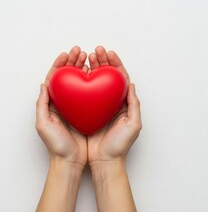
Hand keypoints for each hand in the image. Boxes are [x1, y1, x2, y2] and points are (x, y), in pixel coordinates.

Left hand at [35, 46, 87, 169]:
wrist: (70, 161)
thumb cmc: (57, 145)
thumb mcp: (43, 125)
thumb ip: (42, 104)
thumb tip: (43, 85)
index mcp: (52, 104)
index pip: (54, 79)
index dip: (60, 65)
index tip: (66, 54)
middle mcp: (64, 103)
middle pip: (68, 77)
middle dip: (72, 62)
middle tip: (80, 52)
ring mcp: (76, 107)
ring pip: (79, 83)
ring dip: (83, 69)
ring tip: (89, 58)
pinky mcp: (87, 112)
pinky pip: (90, 94)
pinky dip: (92, 83)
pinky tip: (97, 76)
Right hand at [87, 46, 141, 164]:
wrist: (104, 161)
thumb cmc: (119, 145)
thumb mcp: (133, 125)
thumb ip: (134, 104)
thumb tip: (131, 84)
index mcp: (122, 104)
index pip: (119, 78)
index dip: (115, 64)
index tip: (109, 53)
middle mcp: (109, 102)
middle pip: (106, 77)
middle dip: (102, 62)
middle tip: (95, 51)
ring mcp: (96, 106)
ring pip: (94, 82)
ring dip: (91, 68)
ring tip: (86, 57)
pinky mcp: (85, 112)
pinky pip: (82, 94)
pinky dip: (81, 83)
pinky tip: (77, 74)